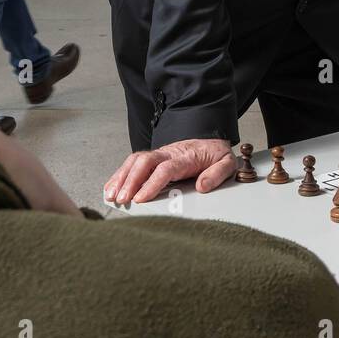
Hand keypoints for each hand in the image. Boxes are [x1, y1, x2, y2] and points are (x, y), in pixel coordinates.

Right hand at [104, 138, 234, 205]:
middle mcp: (169, 152)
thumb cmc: (216, 154)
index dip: (151, 184)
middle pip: (144, 162)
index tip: (140, 198)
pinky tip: (111, 187)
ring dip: (121, 177)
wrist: (211, 138)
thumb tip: (201, 186)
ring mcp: (159, 153)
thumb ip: (217, 174)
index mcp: (186, 156)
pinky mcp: (153, 157)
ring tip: (111, 195)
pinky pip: (133, 162)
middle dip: (130, 181)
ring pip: (135, 160)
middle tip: (122, 199)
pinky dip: (120, 174)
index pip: (165, 169)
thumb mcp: (227, 163)